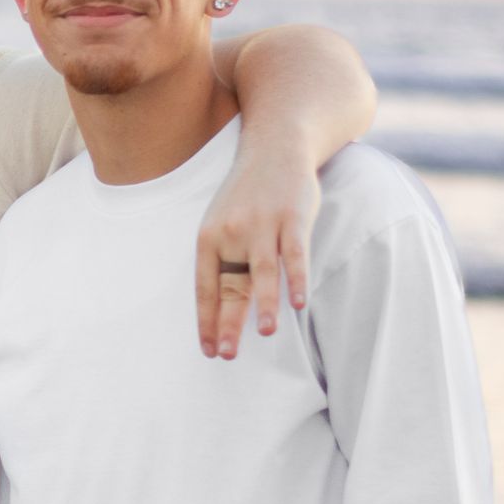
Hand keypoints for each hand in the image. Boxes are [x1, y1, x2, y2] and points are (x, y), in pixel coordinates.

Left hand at [193, 141, 319, 359]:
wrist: (275, 148)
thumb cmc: (248, 195)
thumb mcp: (223, 224)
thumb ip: (224, 262)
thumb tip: (222, 308)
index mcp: (209, 238)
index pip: (204, 287)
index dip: (206, 320)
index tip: (208, 349)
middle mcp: (232, 233)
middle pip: (230, 286)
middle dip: (228, 322)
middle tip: (226, 355)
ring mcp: (263, 225)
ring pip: (262, 272)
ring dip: (263, 304)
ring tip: (264, 333)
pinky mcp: (293, 218)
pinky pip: (294, 254)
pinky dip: (297, 278)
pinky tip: (299, 302)